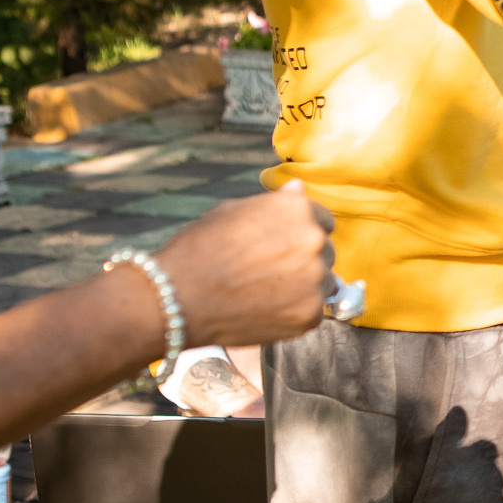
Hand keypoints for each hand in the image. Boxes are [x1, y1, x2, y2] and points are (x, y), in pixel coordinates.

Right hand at [152, 182, 334, 347]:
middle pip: (326, 252)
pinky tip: (266, 310)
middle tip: (268, 272)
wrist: (176, 298)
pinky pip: (314, 312)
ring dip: (304, 287)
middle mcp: (314, 241)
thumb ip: (274, 203)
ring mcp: (315, 279)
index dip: (300, 234)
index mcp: (299, 209)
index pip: (323, 221)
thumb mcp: (232, 211)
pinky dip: (295, 313)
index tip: (281, 246)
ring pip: (324, 283)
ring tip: (265, 292)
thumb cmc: (199, 249)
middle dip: (304, 260)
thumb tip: (299, 188)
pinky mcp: (310, 314)